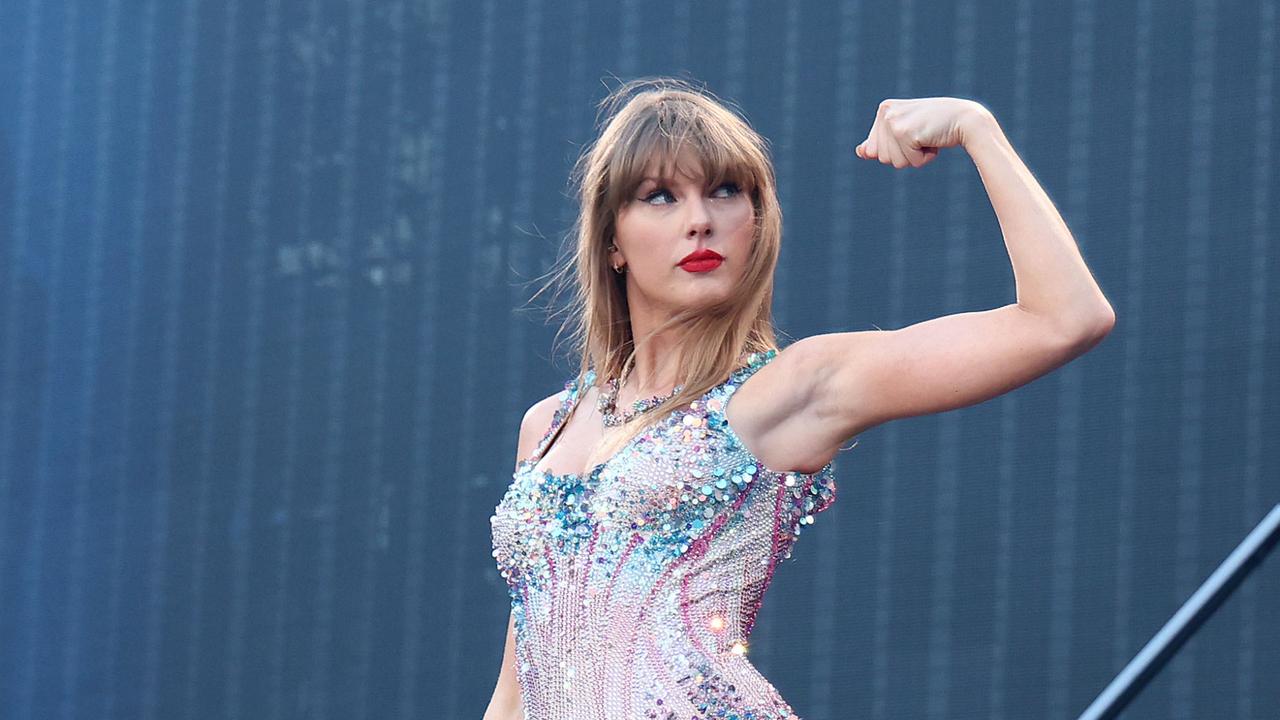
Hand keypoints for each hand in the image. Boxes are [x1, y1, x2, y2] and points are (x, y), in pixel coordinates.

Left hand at [854, 97, 988, 168]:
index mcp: (884, 109)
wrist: (967, 119)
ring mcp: (894, 122)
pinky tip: (933, 140)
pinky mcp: (905, 133)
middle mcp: (885, 112)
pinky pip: (909, 162)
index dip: (897, 150)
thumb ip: (882, 143)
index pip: (874, 149)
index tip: (914, 133)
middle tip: (922, 136)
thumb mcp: (907, 132)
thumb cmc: (937, 126)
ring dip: (914, 157)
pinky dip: (924, 158)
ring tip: (927, 137)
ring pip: (894, 162)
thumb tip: (860, 152)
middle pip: (882, 158)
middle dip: (904, 155)